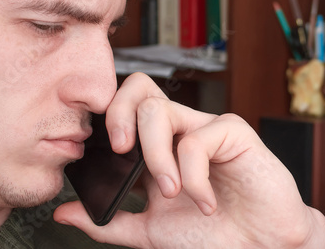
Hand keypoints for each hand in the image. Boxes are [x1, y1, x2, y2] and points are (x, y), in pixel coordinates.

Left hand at [54, 72, 324, 248]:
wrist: (260, 247)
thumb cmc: (211, 236)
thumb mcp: (149, 232)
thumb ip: (109, 222)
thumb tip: (64, 211)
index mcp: (157, 148)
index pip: (123, 109)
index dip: (103, 118)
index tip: (90, 150)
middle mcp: (178, 131)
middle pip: (138, 90)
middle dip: (118, 115)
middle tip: (119, 151)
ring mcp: (204, 128)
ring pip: (161, 110)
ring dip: (156, 155)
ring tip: (171, 192)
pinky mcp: (232, 132)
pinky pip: (197, 140)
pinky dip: (194, 178)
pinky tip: (205, 204)